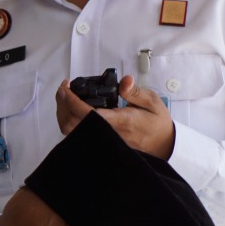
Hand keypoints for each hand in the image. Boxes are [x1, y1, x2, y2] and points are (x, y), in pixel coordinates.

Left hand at [54, 75, 173, 158]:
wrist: (162, 145)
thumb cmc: (157, 124)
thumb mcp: (152, 102)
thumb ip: (135, 92)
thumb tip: (125, 81)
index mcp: (119, 121)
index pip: (87, 112)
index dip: (71, 100)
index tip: (65, 87)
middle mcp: (106, 133)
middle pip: (71, 123)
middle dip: (62, 104)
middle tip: (63, 89)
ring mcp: (100, 140)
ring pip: (71, 131)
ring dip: (63, 113)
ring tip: (65, 97)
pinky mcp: (99, 143)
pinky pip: (76, 135)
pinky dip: (68, 122)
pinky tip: (71, 110)